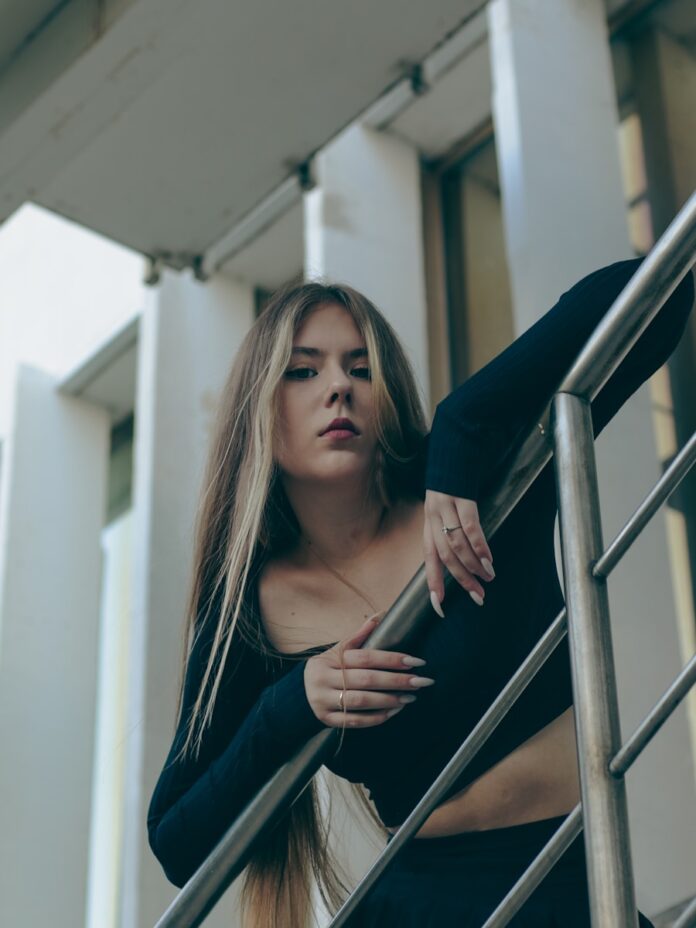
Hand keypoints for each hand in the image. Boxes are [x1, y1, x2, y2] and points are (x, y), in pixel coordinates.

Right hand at [304, 615, 433, 727]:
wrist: (300, 695)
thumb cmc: (327, 669)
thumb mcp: (338, 651)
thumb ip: (359, 636)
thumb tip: (381, 615)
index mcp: (329, 660)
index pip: (365, 657)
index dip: (391, 659)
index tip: (416, 661)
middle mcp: (324, 680)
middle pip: (366, 680)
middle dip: (396, 681)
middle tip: (420, 681)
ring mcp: (323, 701)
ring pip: (361, 701)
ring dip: (389, 700)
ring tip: (410, 698)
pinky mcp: (327, 720)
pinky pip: (355, 721)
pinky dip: (376, 717)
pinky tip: (393, 712)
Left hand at [424, 489, 494, 611]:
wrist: (454, 445)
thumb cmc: (452, 481)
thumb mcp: (445, 507)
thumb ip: (450, 529)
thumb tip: (463, 557)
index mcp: (429, 522)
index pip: (429, 558)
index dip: (434, 581)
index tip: (439, 605)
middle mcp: (433, 516)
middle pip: (444, 555)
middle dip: (461, 579)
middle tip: (478, 596)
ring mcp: (446, 506)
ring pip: (456, 544)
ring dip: (472, 565)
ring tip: (488, 578)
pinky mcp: (461, 497)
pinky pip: (469, 526)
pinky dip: (479, 545)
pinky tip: (488, 559)